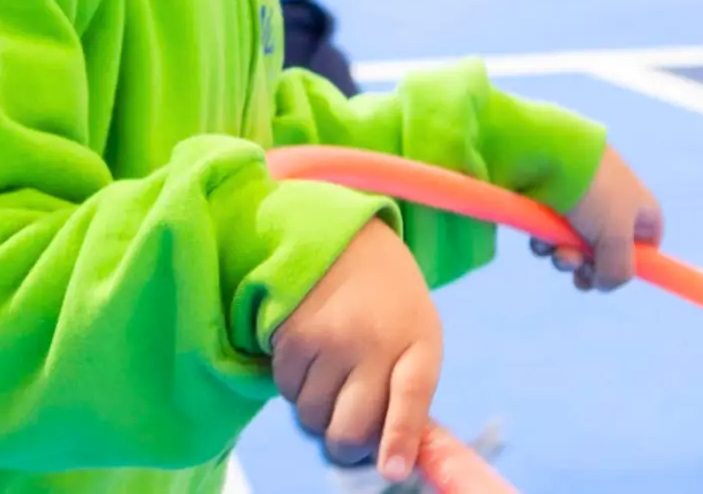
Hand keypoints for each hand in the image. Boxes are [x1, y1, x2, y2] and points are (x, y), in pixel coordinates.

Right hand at [272, 218, 442, 482]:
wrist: (339, 233)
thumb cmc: (386, 298)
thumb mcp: (417, 333)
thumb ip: (410, 393)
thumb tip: (393, 463)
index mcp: (418, 342)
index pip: (412, 402)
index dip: (399, 442)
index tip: (391, 471)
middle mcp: (375, 342)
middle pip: (350, 430)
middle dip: (344, 444)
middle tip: (344, 429)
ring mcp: (331, 338)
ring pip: (312, 416)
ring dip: (315, 410)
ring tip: (328, 374)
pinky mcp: (292, 332)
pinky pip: (284, 389)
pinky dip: (293, 385)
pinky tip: (307, 354)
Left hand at [530, 146, 663, 291]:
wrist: (545, 151)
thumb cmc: (592, 192)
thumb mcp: (616, 238)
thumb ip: (618, 271)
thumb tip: (602, 284)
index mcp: (640, 209)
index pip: (646, 247)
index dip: (630, 268)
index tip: (609, 279)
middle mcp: (611, 206)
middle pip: (605, 254)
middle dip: (589, 268)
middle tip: (579, 272)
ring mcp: (579, 204)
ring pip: (573, 248)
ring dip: (564, 258)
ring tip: (557, 253)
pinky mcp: (549, 203)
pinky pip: (550, 236)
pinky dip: (545, 243)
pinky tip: (540, 238)